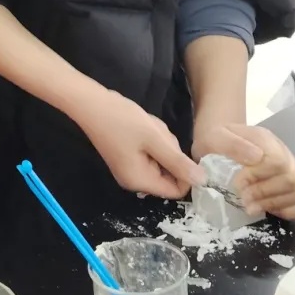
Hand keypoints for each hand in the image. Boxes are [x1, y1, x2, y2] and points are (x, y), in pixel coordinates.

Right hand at [76, 88, 206, 198]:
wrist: (91, 104)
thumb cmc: (122, 120)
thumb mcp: (155, 139)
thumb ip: (179, 162)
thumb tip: (203, 182)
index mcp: (141, 182)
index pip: (176, 190)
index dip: (185, 172)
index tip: (180, 149)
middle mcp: (135, 182)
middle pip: (169, 175)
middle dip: (170, 153)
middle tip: (158, 134)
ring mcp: (130, 169)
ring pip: (162, 161)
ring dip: (162, 143)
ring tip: (148, 128)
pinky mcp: (127, 157)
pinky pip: (151, 154)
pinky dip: (152, 141)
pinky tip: (143, 127)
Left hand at [191, 124, 294, 220]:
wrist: (222, 142)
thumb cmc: (219, 142)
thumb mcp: (216, 138)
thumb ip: (233, 144)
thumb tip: (257, 157)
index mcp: (266, 140)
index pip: (277, 160)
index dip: (259, 176)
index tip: (238, 184)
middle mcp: (284, 154)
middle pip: (291, 178)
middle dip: (265, 193)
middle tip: (244, 200)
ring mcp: (290, 170)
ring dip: (274, 203)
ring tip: (251, 208)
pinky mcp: (292, 185)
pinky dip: (288, 210)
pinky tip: (267, 209)